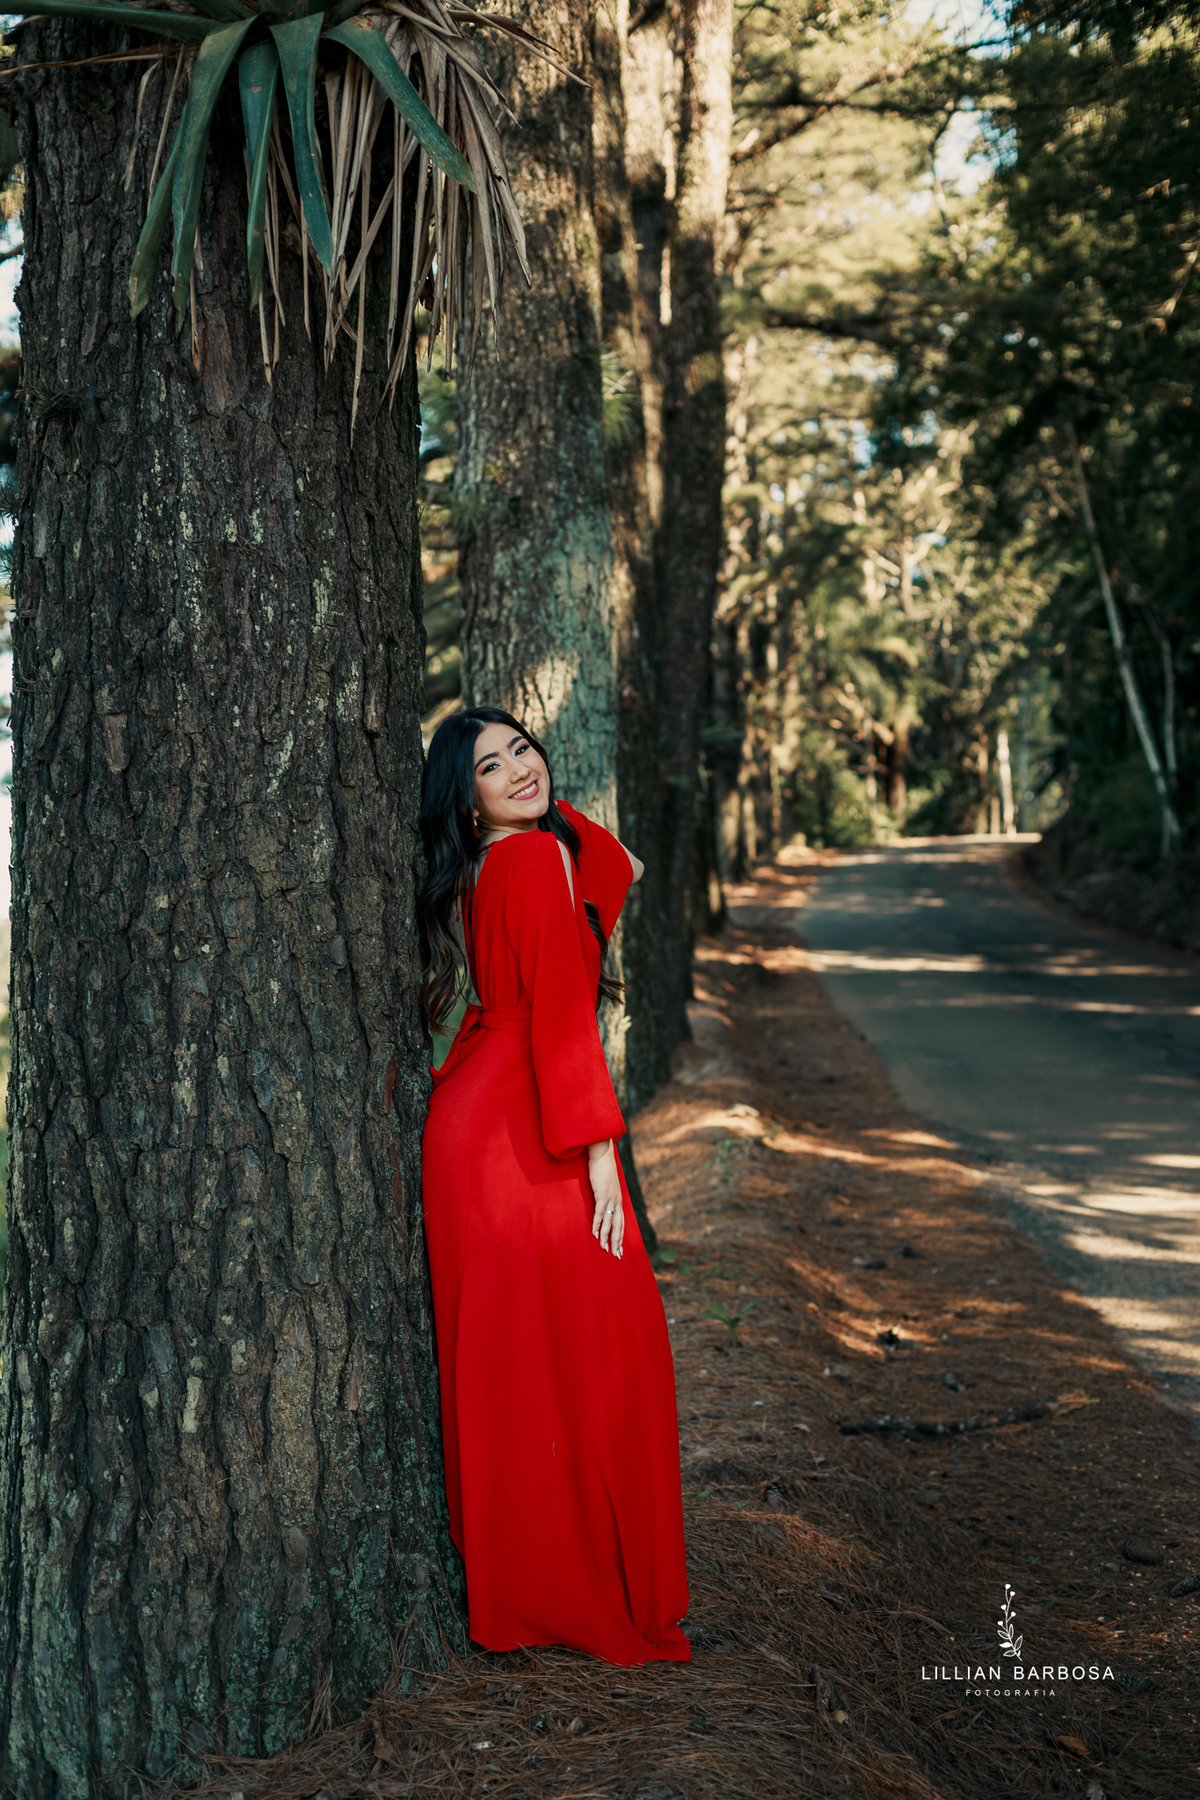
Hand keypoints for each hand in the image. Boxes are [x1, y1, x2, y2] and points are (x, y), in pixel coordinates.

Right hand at [588, 1139, 624, 1257]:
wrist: (602, 1154)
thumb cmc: (603, 1169)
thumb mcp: (606, 1185)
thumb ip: (606, 1195)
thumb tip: (602, 1202)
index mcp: (619, 1200)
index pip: (621, 1222)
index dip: (620, 1236)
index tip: (619, 1249)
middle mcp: (617, 1201)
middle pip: (618, 1226)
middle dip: (616, 1241)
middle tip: (616, 1255)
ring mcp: (610, 1198)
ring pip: (609, 1222)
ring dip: (605, 1236)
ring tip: (603, 1248)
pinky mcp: (602, 1194)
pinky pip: (600, 1212)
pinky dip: (597, 1224)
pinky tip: (594, 1233)